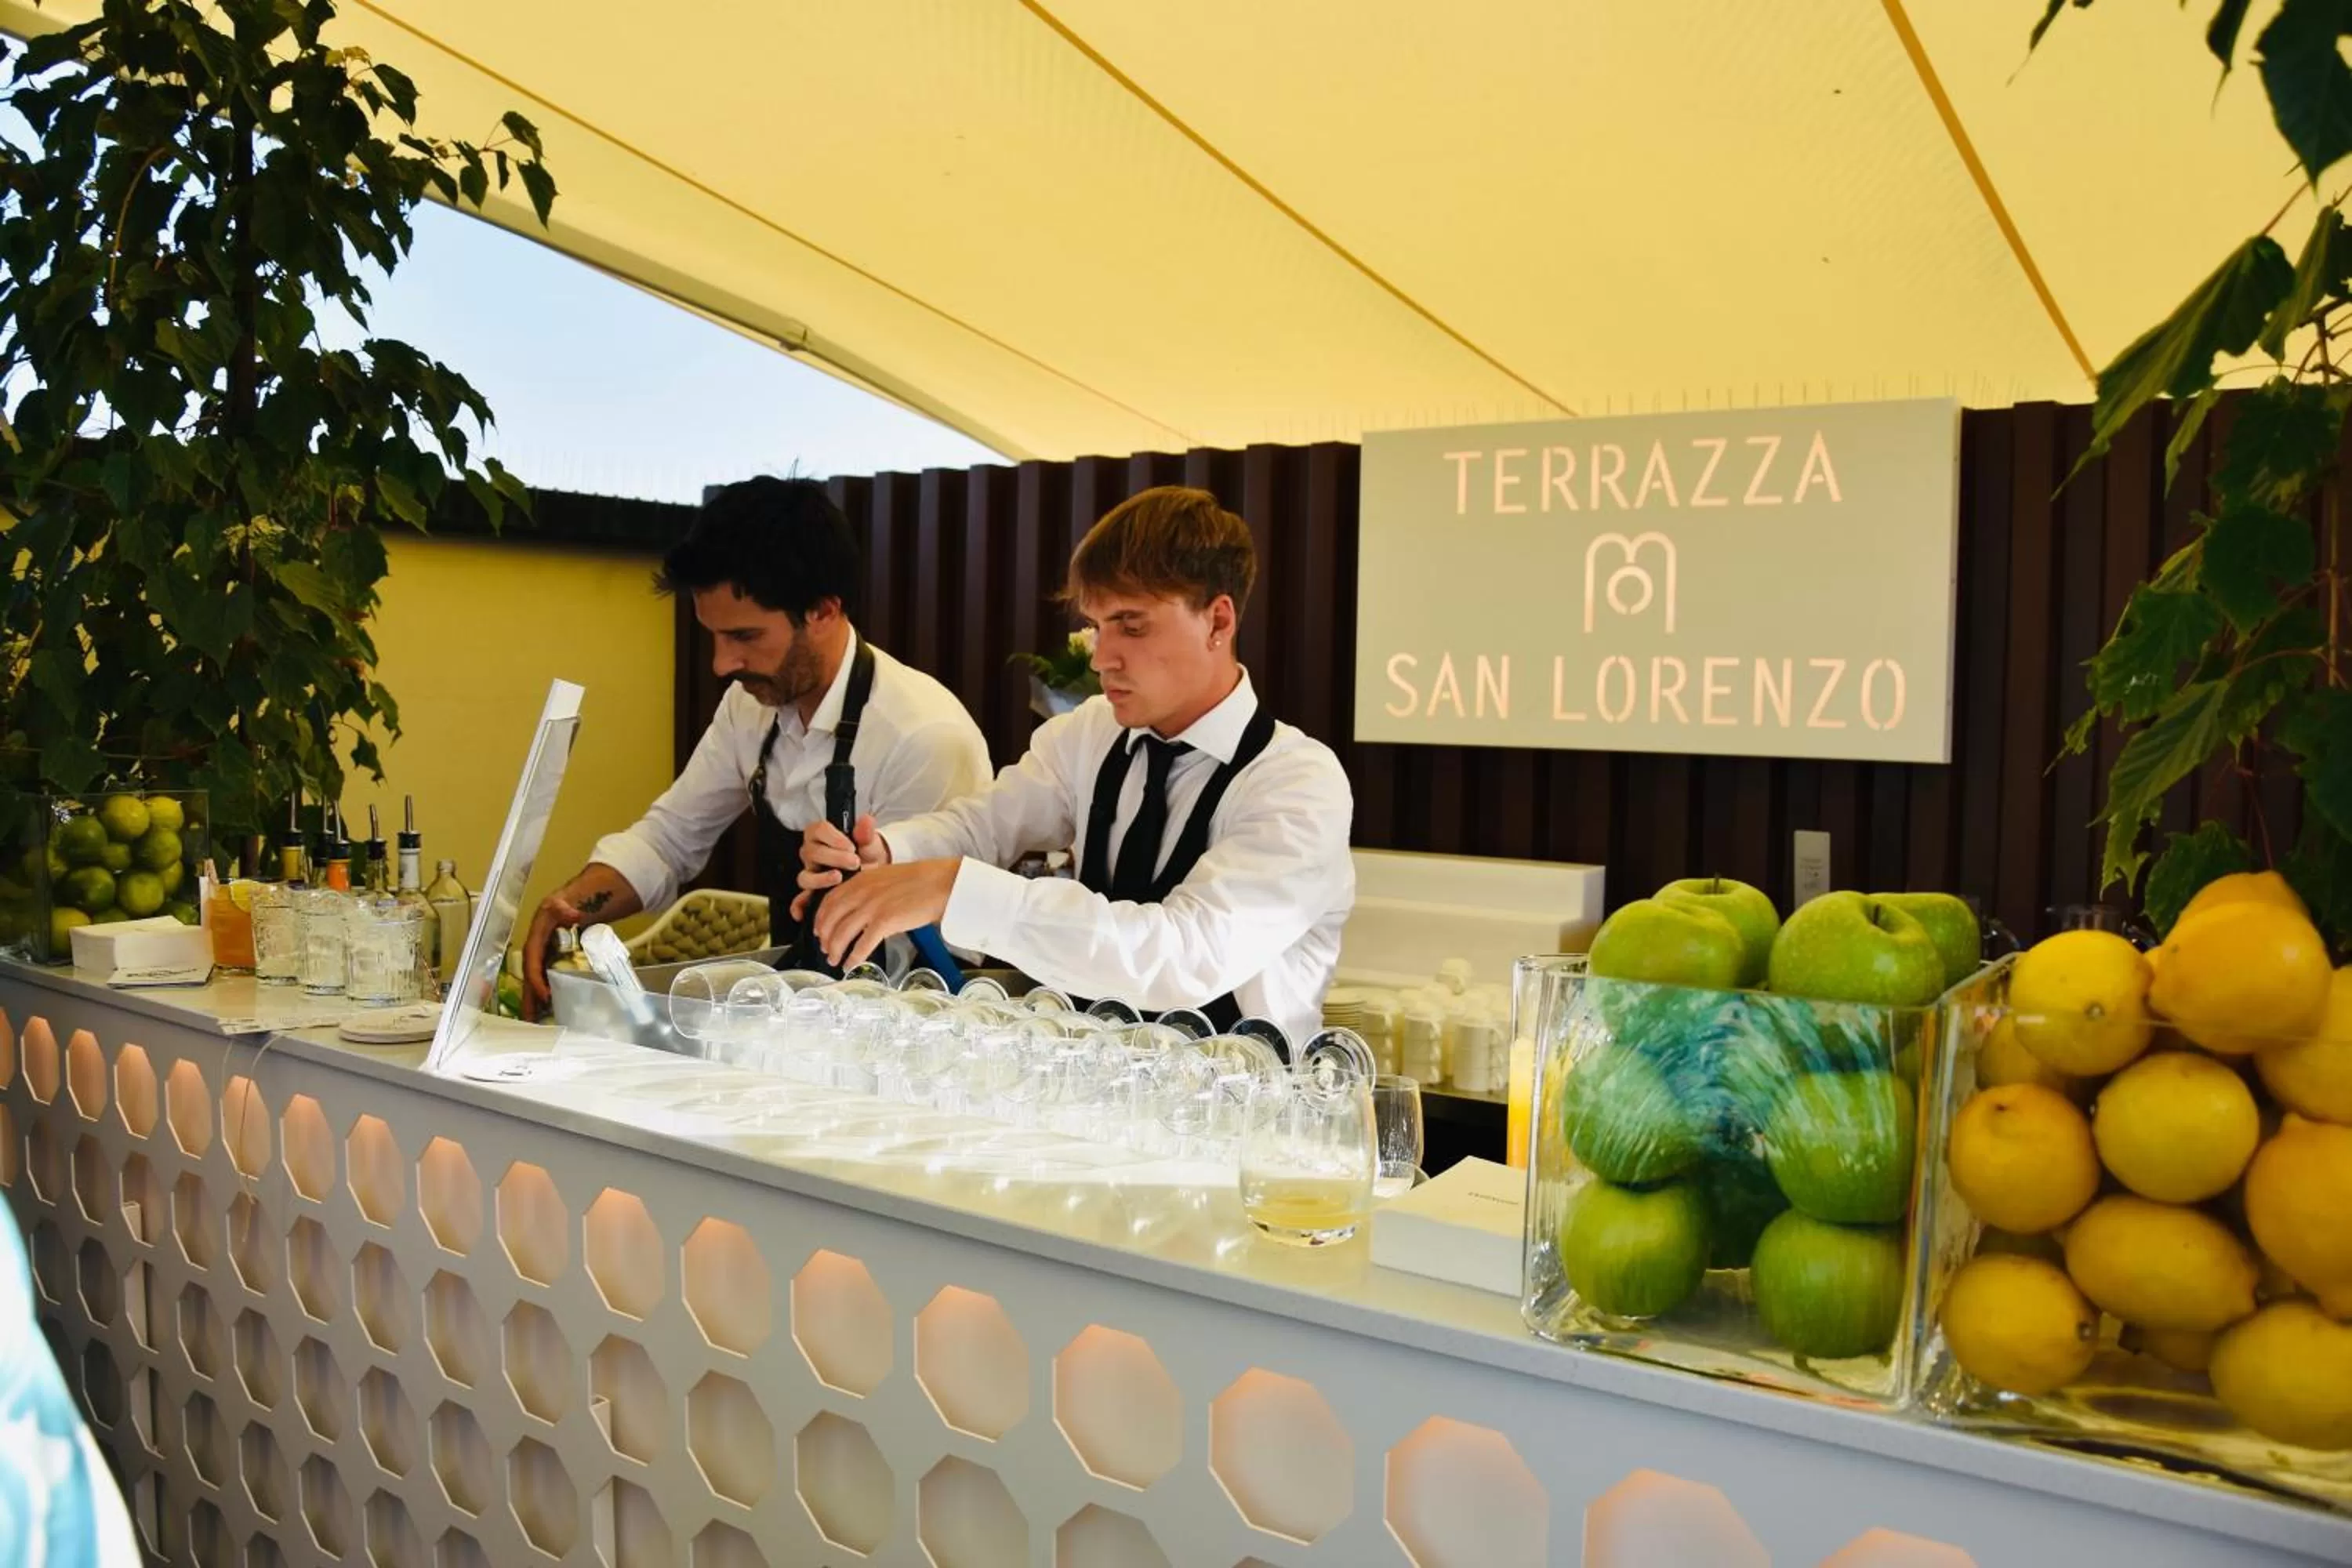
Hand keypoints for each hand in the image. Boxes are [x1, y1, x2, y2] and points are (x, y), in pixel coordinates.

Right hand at [522, 891, 592, 1020]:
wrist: (565, 907)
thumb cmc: (561, 908)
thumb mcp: (561, 906)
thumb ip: (565, 909)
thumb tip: (575, 913)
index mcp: (534, 941)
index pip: (531, 962)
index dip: (536, 979)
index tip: (544, 995)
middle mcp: (534, 953)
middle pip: (529, 979)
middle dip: (529, 999)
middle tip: (530, 1021)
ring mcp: (540, 960)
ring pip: (534, 985)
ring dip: (534, 1003)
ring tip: (535, 1024)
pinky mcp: (548, 965)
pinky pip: (543, 984)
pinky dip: (543, 998)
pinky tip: (547, 1013)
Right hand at [790, 814, 889, 920]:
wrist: (872, 871)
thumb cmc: (866, 853)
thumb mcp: (869, 842)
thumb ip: (866, 832)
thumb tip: (866, 820)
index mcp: (821, 835)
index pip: (818, 830)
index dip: (833, 837)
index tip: (850, 845)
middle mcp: (811, 853)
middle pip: (812, 852)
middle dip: (834, 857)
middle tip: (854, 861)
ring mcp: (810, 872)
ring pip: (805, 876)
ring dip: (821, 879)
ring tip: (838, 878)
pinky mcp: (813, 891)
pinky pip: (800, 899)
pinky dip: (800, 906)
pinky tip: (803, 912)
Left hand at [812, 858, 956, 970]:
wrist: (941, 883)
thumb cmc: (920, 881)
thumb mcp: (886, 876)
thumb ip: (869, 888)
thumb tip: (860, 905)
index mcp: (860, 880)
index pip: (830, 901)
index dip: (820, 918)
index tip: (819, 930)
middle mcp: (862, 893)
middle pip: (831, 919)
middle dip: (825, 937)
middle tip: (825, 949)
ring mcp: (872, 907)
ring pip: (842, 933)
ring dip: (835, 950)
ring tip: (834, 960)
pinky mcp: (885, 922)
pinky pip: (862, 944)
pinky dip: (853, 957)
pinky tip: (850, 964)